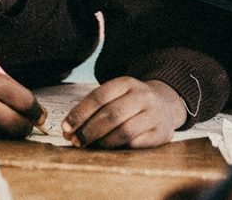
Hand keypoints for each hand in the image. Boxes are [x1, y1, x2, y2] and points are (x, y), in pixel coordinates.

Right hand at [0, 53, 41, 138]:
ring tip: (2, 116)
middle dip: (27, 124)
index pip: (27, 103)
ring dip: (9, 129)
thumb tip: (27, 105)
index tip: (38, 112)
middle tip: (28, 120)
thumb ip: (5, 84)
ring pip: (5, 134)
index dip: (37, 110)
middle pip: (20, 126)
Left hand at [60, 77, 185, 148]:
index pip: (98, 97)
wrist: (165, 105)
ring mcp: (154, 115)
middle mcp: (142, 96)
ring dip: (102, 142)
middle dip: (89, 130)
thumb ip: (92, 109)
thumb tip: (68, 131)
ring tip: (89, 146)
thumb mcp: (114, 95)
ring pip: (124, 131)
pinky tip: (107, 149)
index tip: (66, 127)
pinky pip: (136, 144)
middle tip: (76, 141)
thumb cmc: (129, 103)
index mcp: (126, 83)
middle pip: (111, 115)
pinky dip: (118, 148)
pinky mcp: (161, 133)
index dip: (79, 113)